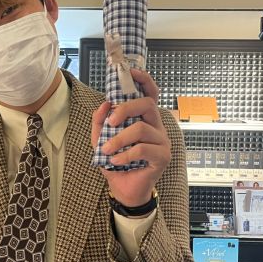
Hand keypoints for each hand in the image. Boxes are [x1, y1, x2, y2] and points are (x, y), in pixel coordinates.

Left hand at [91, 68, 170, 207]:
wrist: (123, 190)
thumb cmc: (116, 163)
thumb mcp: (100, 140)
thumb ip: (99, 122)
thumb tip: (104, 104)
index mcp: (144, 119)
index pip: (150, 94)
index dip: (144, 80)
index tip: (131, 71)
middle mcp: (156, 127)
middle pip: (147, 104)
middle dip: (126, 109)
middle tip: (110, 123)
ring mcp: (162, 141)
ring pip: (141, 129)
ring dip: (119, 139)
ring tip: (107, 150)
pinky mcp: (163, 156)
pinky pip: (142, 149)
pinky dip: (125, 154)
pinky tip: (116, 161)